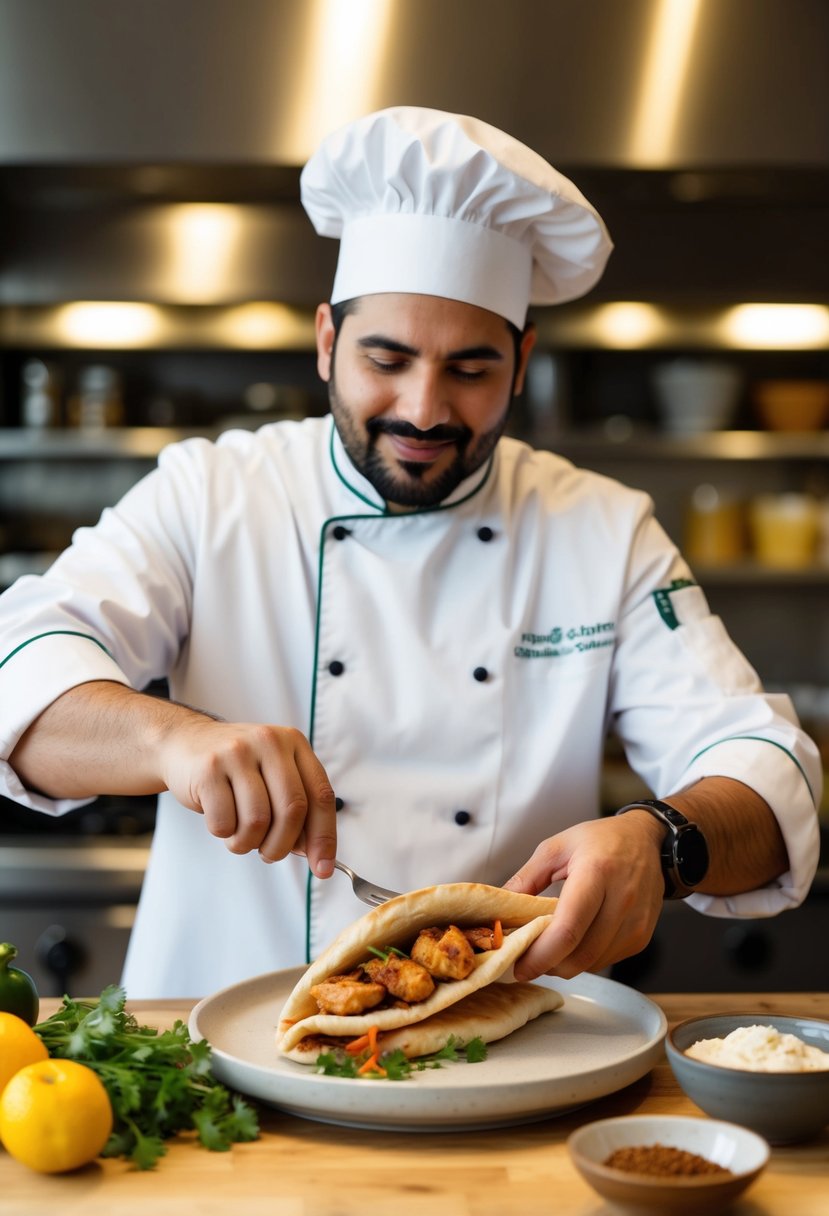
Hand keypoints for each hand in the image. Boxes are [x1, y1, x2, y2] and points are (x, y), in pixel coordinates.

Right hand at [157, 718, 336, 876]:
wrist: (184, 743)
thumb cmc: (237, 770)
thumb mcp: (273, 776)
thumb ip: (298, 809)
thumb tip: (317, 856)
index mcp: (294, 743)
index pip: (320, 796)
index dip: (324, 837)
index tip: (323, 869)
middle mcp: (269, 742)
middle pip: (292, 810)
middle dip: (282, 845)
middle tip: (269, 854)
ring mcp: (237, 752)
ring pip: (257, 820)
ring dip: (248, 842)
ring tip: (239, 834)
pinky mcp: (208, 769)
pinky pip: (224, 823)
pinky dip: (224, 834)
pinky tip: (220, 819)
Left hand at [502, 812, 664, 980]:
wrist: (647, 841)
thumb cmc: (600, 840)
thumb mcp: (557, 847)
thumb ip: (526, 878)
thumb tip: (500, 907)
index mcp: (597, 873)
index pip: (568, 929)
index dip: (540, 955)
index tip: (519, 965)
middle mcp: (622, 900)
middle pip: (580, 955)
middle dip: (548, 965)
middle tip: (528, 959)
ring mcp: (637, 922)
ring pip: (592, 963)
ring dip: (566, 963)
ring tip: (549, 947)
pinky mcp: (642, 936)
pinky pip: (606, 960)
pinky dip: (585, 958)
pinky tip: (575, 940)